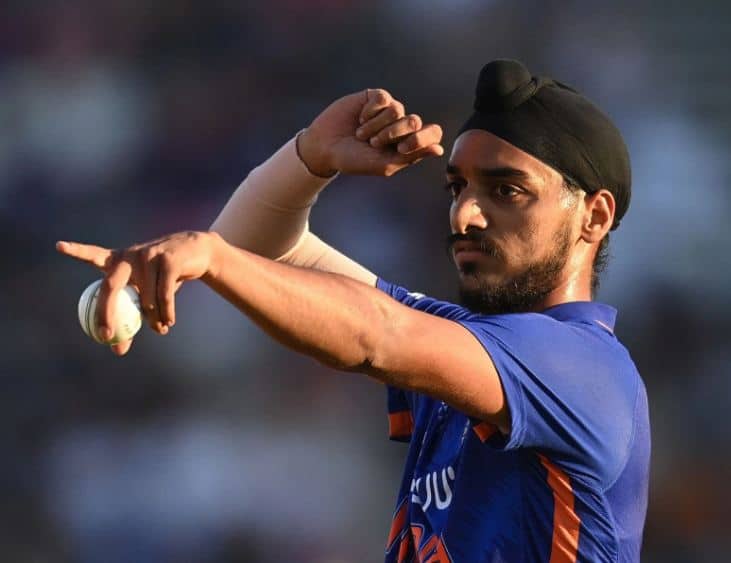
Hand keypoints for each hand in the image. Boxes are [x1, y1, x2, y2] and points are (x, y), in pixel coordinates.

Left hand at [57, 231, 220, 355]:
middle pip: (110, 285)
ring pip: (145, 298)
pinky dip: (166, 313)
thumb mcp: (146, 295)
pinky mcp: (168, 260)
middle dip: (106, 312)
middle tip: (107, 335)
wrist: (197, 253)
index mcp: (118, 260)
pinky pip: (164, 295)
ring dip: (152, 320)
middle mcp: (130, 256)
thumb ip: (130, 318)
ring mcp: (149, 256)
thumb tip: (117, 350)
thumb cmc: (164, 276)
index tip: (59, 246)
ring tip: (161, 329)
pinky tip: (169, 322)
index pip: (93, 254)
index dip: (76, 250)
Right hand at [298, 89, 443, 176]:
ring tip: (361, 134)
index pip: (432, 134)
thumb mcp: (384, 164)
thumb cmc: (355, 160)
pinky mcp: (374, 98)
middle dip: (393, 134)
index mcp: (409, 144)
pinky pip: (383, 99)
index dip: (421, 139)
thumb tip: (440, 149)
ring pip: (397, 109)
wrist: (325, 147)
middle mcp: (401, 125)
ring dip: (376, 126)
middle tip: (374, 143)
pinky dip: (370, 112)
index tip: (401, 149)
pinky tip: (359, 118)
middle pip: (415, 121)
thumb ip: (412, 156)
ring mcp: (389, 110)